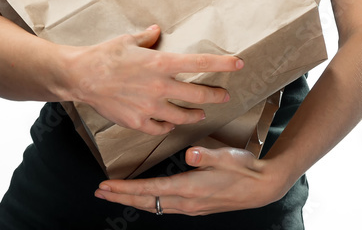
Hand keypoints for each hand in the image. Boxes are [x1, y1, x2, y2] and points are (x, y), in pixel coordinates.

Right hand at [64, 24, 242, 134]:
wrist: (81, 77)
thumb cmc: (104, 55)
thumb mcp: (128, 40)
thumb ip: (147, 37)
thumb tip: (156, 30)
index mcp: (161, 63)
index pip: (200, 62)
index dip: (222, 63)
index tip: (238, 63)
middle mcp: (160, 86)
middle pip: (198, 94)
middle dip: (215, 95)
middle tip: (223, 95)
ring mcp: (150, 107)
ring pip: (183, 116)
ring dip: (196, 114)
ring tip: (201, 113)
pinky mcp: (138, 122)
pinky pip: (161, 128)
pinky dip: (168, 126)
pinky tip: (171, 124)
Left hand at [94, 145, 289, 215]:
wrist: (262, 187)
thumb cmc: (243, 168)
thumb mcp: (225, 157)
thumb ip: (205, 156)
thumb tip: (189, 154)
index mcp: (190, 189)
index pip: (150, 191)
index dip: (126, 189)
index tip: (106, 186)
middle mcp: (187, 203)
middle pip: (146, 202)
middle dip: (121, 198)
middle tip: (100, 192)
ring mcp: (191, 207)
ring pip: (154, 206)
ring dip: (133, 200)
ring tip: (115, 194)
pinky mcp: (196, 206)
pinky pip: (165, 206)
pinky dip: (149, 201)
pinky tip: (145, 197)